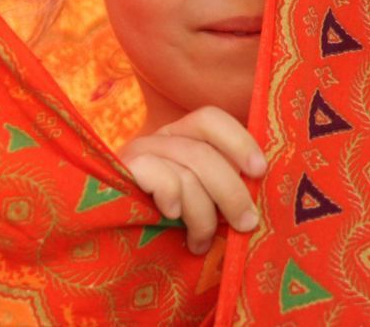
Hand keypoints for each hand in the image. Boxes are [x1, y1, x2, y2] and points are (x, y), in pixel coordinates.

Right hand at [118, 106, 267, 255]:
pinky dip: (172, 195)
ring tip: (200, 242)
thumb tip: (258, 190)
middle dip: (231, 191)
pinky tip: (171, 216)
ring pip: (186, 169)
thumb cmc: (160, 230)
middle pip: (203, 151)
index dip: (239, 141)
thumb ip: (221, 190)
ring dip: (203, 213)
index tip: (260, 171)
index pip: (209, 119)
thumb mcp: (198, 205)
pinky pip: (156, 172)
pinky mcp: (116, 174)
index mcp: (178, 139)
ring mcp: (134, 155)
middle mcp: (156, 140)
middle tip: (246, 223)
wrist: (110, 251)